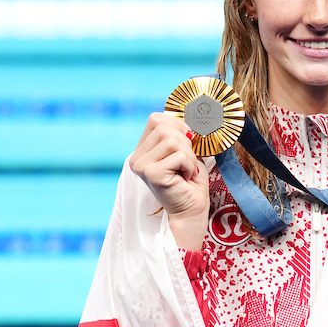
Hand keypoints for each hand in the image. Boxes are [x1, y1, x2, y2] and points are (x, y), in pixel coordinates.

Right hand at [130, 112, 208, 248]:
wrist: (191, 211)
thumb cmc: (190, 183)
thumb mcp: (185, 151)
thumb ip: (180, 133)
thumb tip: (188, 115)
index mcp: (141, 150)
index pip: (156, 119)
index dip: (177, 125)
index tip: (187, 143)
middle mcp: (136, 157)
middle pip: (165, 128)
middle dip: (185, 144)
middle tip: (186, 165)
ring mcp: (141, 165)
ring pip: (173, 140)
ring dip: (189, 156)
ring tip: (186, 172)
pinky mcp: (151, 173)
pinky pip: (180, 155)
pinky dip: (189, 166)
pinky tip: (185, 179)